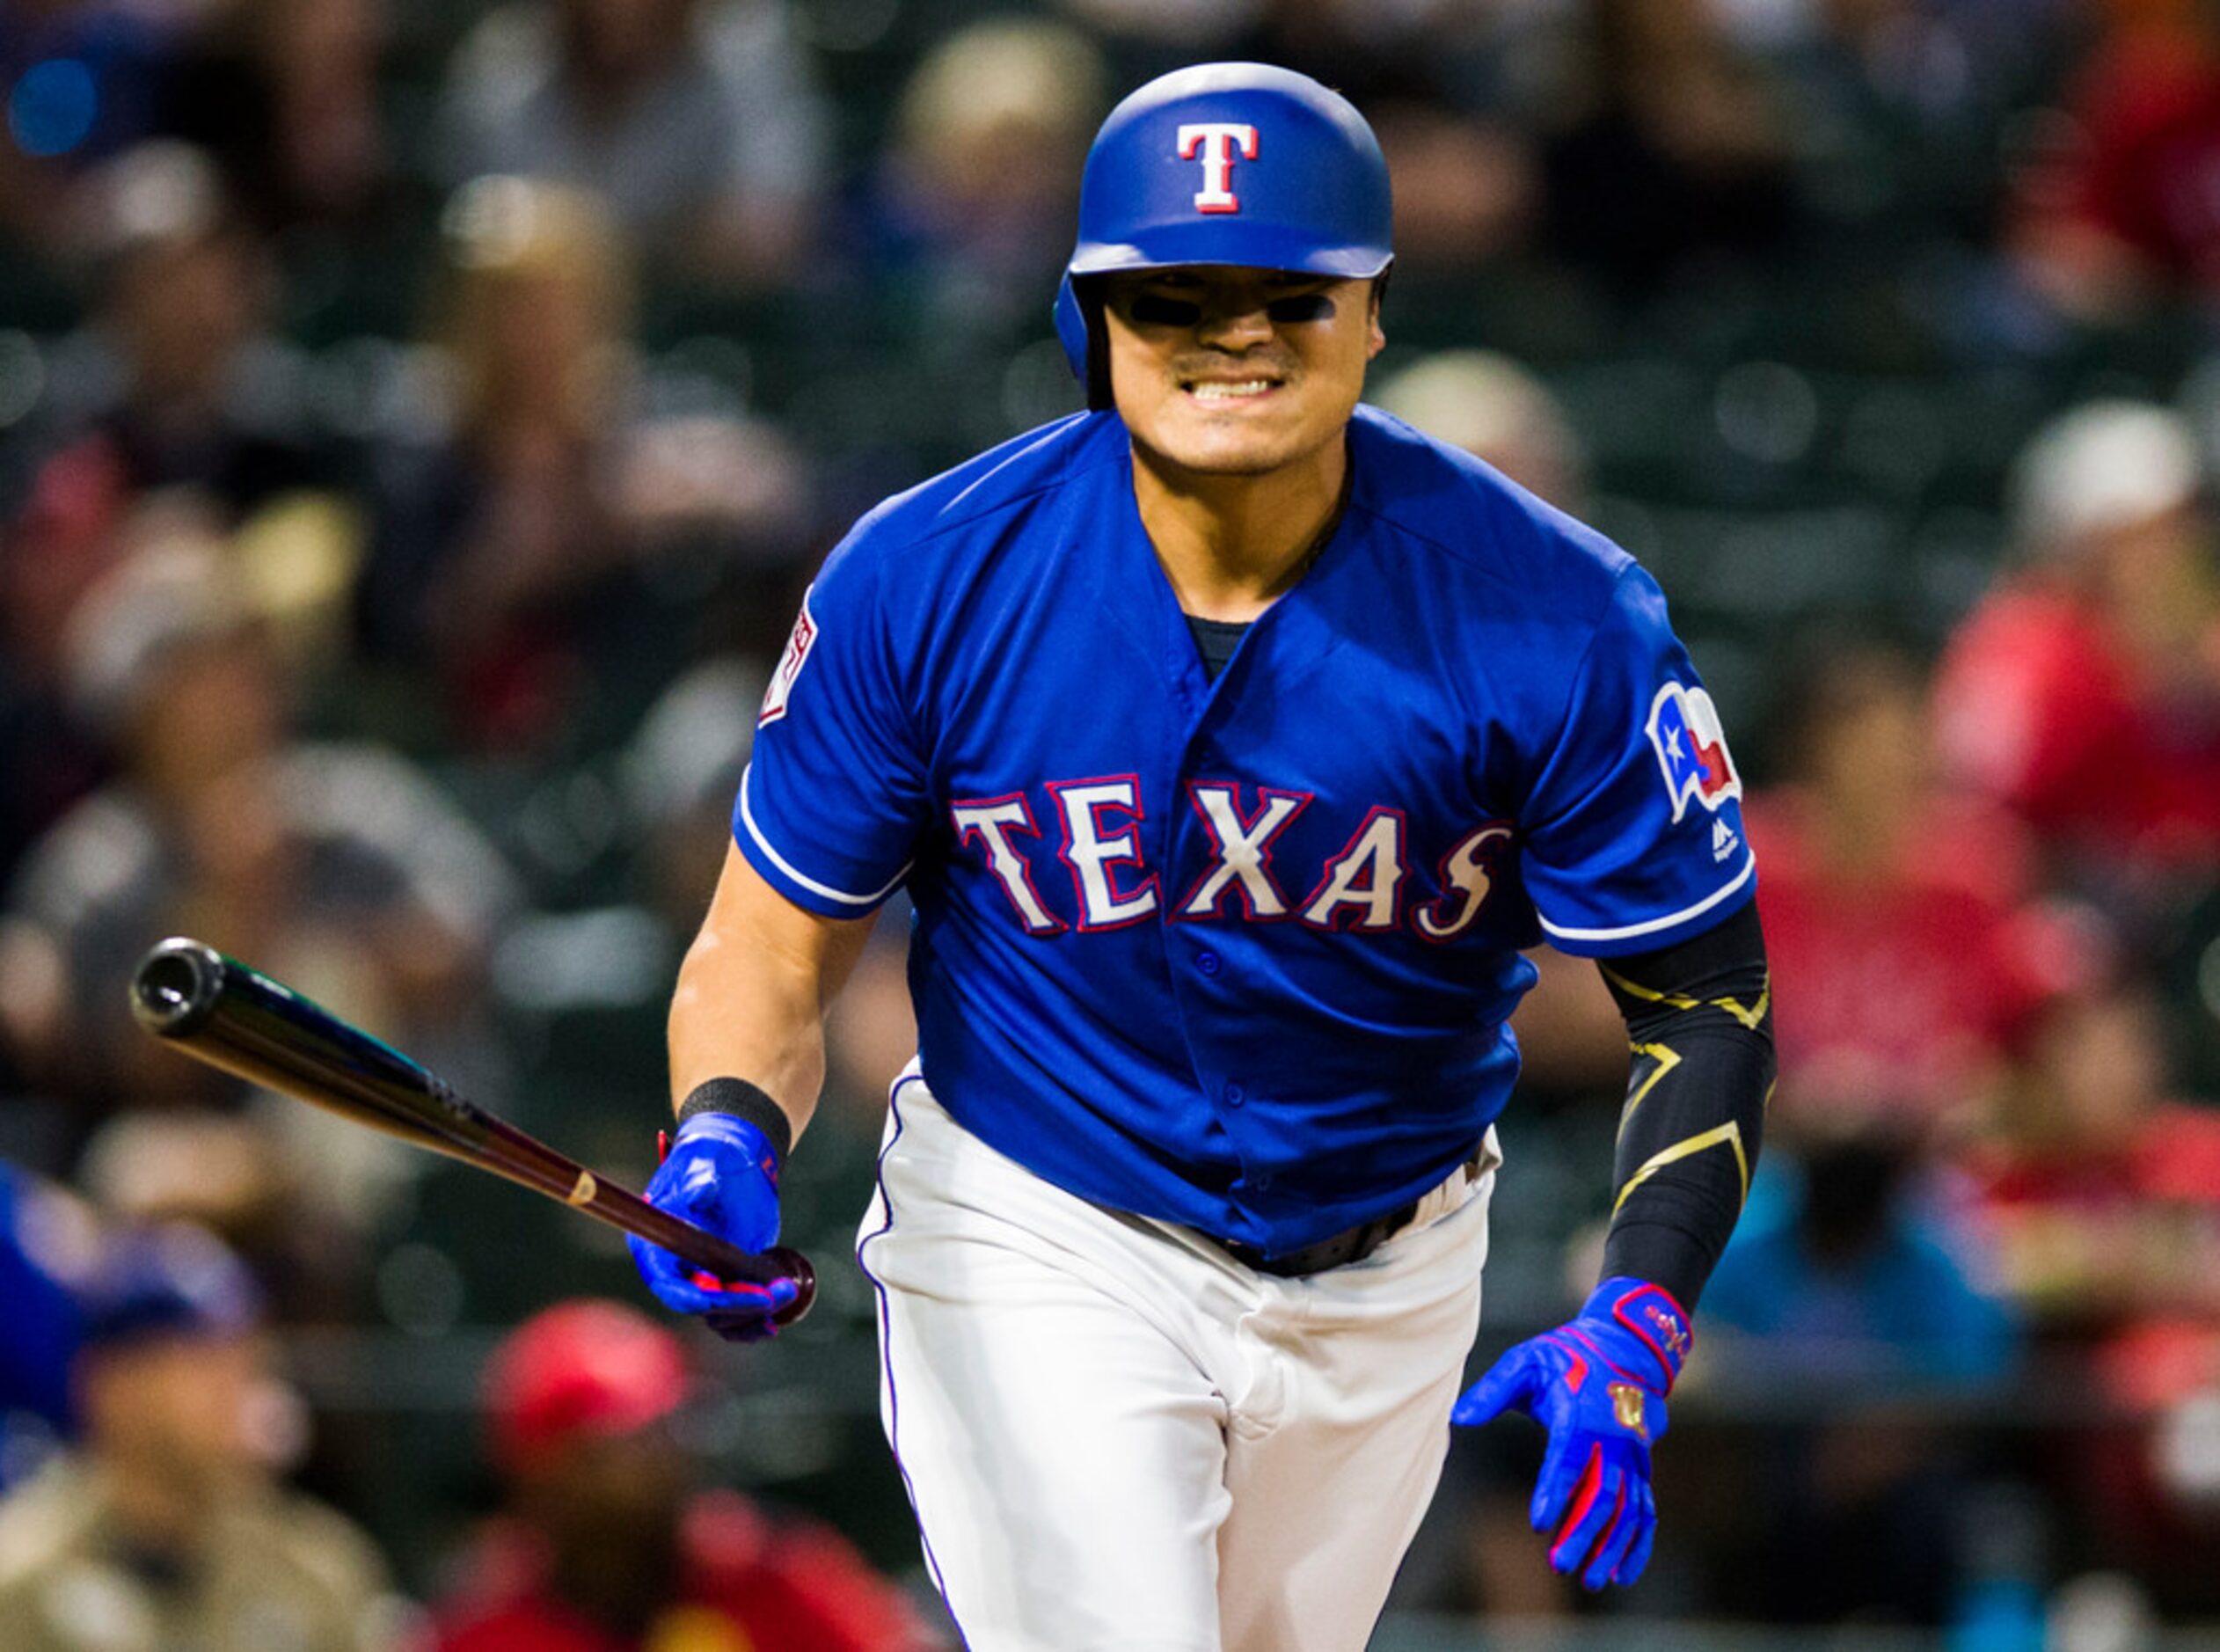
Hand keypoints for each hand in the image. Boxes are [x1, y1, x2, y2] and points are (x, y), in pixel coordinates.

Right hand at [628, 1113, 798, 1342]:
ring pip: (719, 1316)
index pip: (675, 1288)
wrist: (736, 1155)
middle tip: (780, 1293)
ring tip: (786, 1293)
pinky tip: (774, 1320)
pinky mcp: (723, 1278)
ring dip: (753, 1315)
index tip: (753, 1297)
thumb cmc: (715, 1156)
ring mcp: (699, 1275)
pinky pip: (732, 1313)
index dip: (711, 1299)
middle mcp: (673, 1267)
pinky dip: (752, 1321)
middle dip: (742, 1306)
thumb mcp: (710, 1164)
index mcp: (657, 1244)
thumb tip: (701, 1193)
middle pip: (701, 1307)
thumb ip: (705, 1182)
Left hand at [1452, 1277, 1690, 1588]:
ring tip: (1592, 1582)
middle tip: (1559, 1566)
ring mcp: (1633, 1456)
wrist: (1624, 1346)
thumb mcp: (1525, 1361)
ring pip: (1629, 1509)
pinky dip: (1638, 1544)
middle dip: (1584, 1533)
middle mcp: (1614, 1439)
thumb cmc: (1564, 1356)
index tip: (1538, 1525)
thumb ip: (1492, 1390)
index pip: (1569, 1459)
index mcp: (1582, 1414)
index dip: (1555, 1492)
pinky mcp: (1642, 1467)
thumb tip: (1456, 1418)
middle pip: (1603, 1493)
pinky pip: (1646, 1510)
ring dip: (1613, 1547)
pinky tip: (1623, 1574)